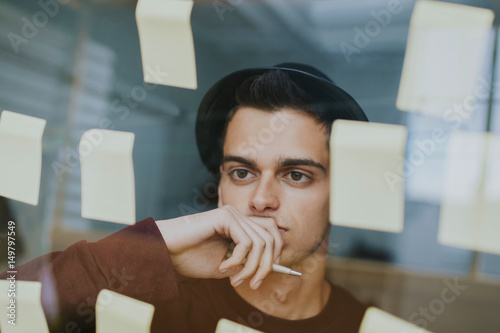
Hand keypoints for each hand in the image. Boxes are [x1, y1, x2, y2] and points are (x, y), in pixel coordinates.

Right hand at [155, 205, 282, 289]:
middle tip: (252, 283)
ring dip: (251, 267)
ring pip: (261, 243)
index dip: (275, 255)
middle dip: (266, 266)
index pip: (272, 234)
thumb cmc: (190, 257)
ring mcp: (233, 214)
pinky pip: (246, 242)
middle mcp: (239, 216)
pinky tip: (223, 267)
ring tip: (236, 279)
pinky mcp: (225, 217)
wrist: (165, 250)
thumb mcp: (225, 266)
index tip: (261, 278)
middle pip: (272, 237)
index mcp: (240, 225)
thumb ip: (245, 264)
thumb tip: (267, 268)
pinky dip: (238, 261)